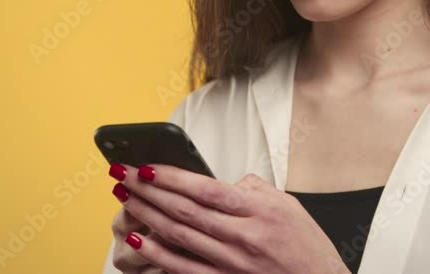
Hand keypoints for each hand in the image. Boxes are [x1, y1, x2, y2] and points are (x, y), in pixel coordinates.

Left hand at [111, 163, 349, 273]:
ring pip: (178, 236)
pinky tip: (139, 239)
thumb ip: (253, 189)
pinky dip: (157, 254)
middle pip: (184, 210)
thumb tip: (222, 182)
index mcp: (259, 211)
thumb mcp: (287, 205)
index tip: (147, 166)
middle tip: (123, 174)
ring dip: (146, 215)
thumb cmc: (305, 247)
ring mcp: (231, 263)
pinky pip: (182, 268)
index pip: (205, 189)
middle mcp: (242, 237)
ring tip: (125, 198)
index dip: (172, 177)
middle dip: (149, 189)